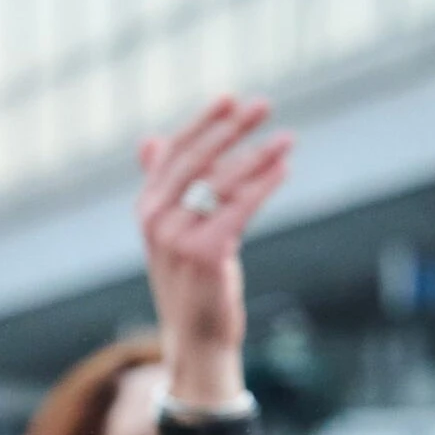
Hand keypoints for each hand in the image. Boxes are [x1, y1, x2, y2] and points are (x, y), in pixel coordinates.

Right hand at [137, 96, 290, 402]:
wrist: (195, 335)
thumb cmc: (190, 280)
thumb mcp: (172, 229)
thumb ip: (163, 184)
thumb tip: (149, 139)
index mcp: (146, 210)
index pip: (172, 154)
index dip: (201, 124)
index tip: (229, 99)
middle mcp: (155, 221)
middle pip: (194, 161)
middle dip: (230, 130)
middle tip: (263, 104)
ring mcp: (176, 238)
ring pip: (220, 183)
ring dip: (258, 156)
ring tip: (287, 139)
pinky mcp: (204, 254)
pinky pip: (238, 209)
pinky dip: (263, 186)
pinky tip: (284, 169)